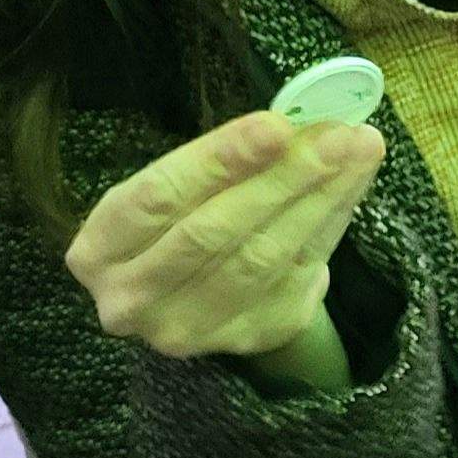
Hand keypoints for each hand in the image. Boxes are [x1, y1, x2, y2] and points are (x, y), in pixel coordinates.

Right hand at [64, 110, 385, 388]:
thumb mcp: (180, 184)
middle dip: (283, 177)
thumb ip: (227, 156)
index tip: (277, 125)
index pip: (158, 197)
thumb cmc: (182, 217)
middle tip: (338, 133)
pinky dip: (331, 222)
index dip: (219, 160)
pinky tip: (351, 185)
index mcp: (99, 250)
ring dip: (319, 198)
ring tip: (358, 148)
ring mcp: (189, 328)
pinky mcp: (245, 338)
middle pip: (212, 233)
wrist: (199, 290)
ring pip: (261, 258)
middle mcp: (132, 300)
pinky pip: (297, 274)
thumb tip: (301, 119)